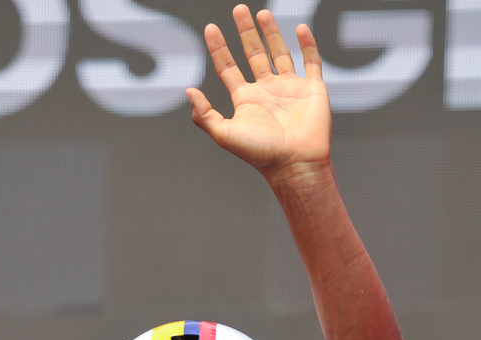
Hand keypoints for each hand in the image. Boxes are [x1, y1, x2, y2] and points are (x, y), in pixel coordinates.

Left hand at [186, 5, 330, 185]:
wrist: (295, 163)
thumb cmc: (260, 153)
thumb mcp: (225, 134)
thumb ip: (204, 115)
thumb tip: (188, 90)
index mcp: (246, 100)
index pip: (228, 68)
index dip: (219, 49)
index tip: (210, 28)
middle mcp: (267, 92)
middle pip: (253, 55)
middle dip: (245, 33)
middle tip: (238, 10)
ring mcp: (290, 88)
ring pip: (280, 54)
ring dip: (271, 34)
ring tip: (262, 14)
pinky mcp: (312, 89)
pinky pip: (311, 61)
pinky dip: (307, 45)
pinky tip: (299, 28)